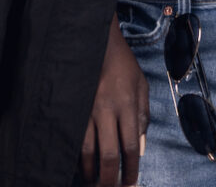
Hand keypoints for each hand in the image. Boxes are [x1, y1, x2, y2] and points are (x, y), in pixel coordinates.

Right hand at [80, 12, 149, 186]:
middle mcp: (107, 109)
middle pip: (108, 154)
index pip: (130, 147)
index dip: (130, 170)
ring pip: (87, 151)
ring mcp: (87, 109)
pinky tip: (79, 164)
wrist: (97, 42)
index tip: (131, 183)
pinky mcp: (73, 108)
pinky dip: (76, 156)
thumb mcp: (141, 86)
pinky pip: (74, 138)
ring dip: (90, 172)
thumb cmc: (123, 65)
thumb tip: (139, 149)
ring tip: (93, 182)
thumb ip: (143, 117)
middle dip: (110, 179)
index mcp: (127, 104)